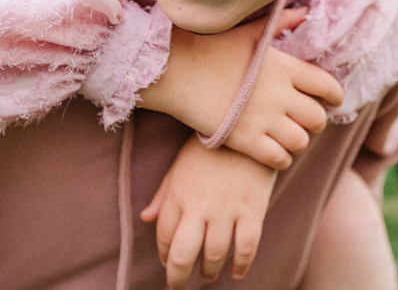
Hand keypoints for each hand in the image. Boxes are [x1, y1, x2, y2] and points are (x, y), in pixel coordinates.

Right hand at [139, 12, 343, 169]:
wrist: (172, 69)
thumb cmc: (209, 47)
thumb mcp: (249, 31)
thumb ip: (281, 23)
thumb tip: (305, 11)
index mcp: (284, 66)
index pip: (326, 86)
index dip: (335, 97)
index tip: (333, 102)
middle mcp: (279, 93)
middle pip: (317, 118)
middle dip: (316, 122)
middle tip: (307, 122)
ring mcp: (262, 118)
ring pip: (300, 141)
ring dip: (298, 142)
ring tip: (290, 138)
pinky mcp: (244, 140)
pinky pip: (278, 159)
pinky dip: (282, 159)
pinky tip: (275, 153)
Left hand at [140, 140, 276, 288]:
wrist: (247, 123)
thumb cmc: (210, 146)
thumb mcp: (180, 166)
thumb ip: (163, 194)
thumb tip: (145, 218)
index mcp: (178, 195)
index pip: (164, 237)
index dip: (164, 254)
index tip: (169, 261)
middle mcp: (199, 207)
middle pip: (182, 256)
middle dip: (177, 278)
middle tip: (178, 287)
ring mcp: (227, 209)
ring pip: (214, 256)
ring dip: (209, 272)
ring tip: (207, 276)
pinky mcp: (253, 209)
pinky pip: (246, 247)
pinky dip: (241, 265)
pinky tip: (236, 272)